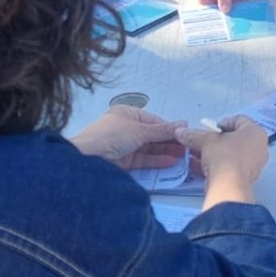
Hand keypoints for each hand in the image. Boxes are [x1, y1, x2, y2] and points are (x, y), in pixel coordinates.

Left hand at [70, 106, 186, 168]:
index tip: (184, 133)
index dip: (168, 127)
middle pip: (151, 135)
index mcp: (126, 114)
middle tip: (187, 147)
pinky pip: (144, 160)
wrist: (88, 158)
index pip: (152, 120)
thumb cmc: (110, 136)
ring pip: (149, 149)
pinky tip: (171, 162)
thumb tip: (182, 124)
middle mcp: (125, 128)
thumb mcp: (140, 130)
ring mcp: (124, 145)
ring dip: (165, 152)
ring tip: (183, 156)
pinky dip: (157, 161)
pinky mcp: (124, 161)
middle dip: (169, 141)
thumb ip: (162, 131)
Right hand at [174, 115, 268, 206]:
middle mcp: (259, 147)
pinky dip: (219, 165)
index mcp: (255, 132)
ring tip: (201, 155)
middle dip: (217, 140)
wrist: (228, 186)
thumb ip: (194, 135)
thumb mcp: (206, 140)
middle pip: (235, 138)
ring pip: (233, 153)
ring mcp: (255, 164)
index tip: (209, 131)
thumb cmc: (224, 156)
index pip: (238, 120)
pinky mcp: (247, 178)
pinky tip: (203, 168)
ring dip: (216, 153)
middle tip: (205, 142)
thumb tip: (181, 132)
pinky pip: (232, 166)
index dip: (220, 123)